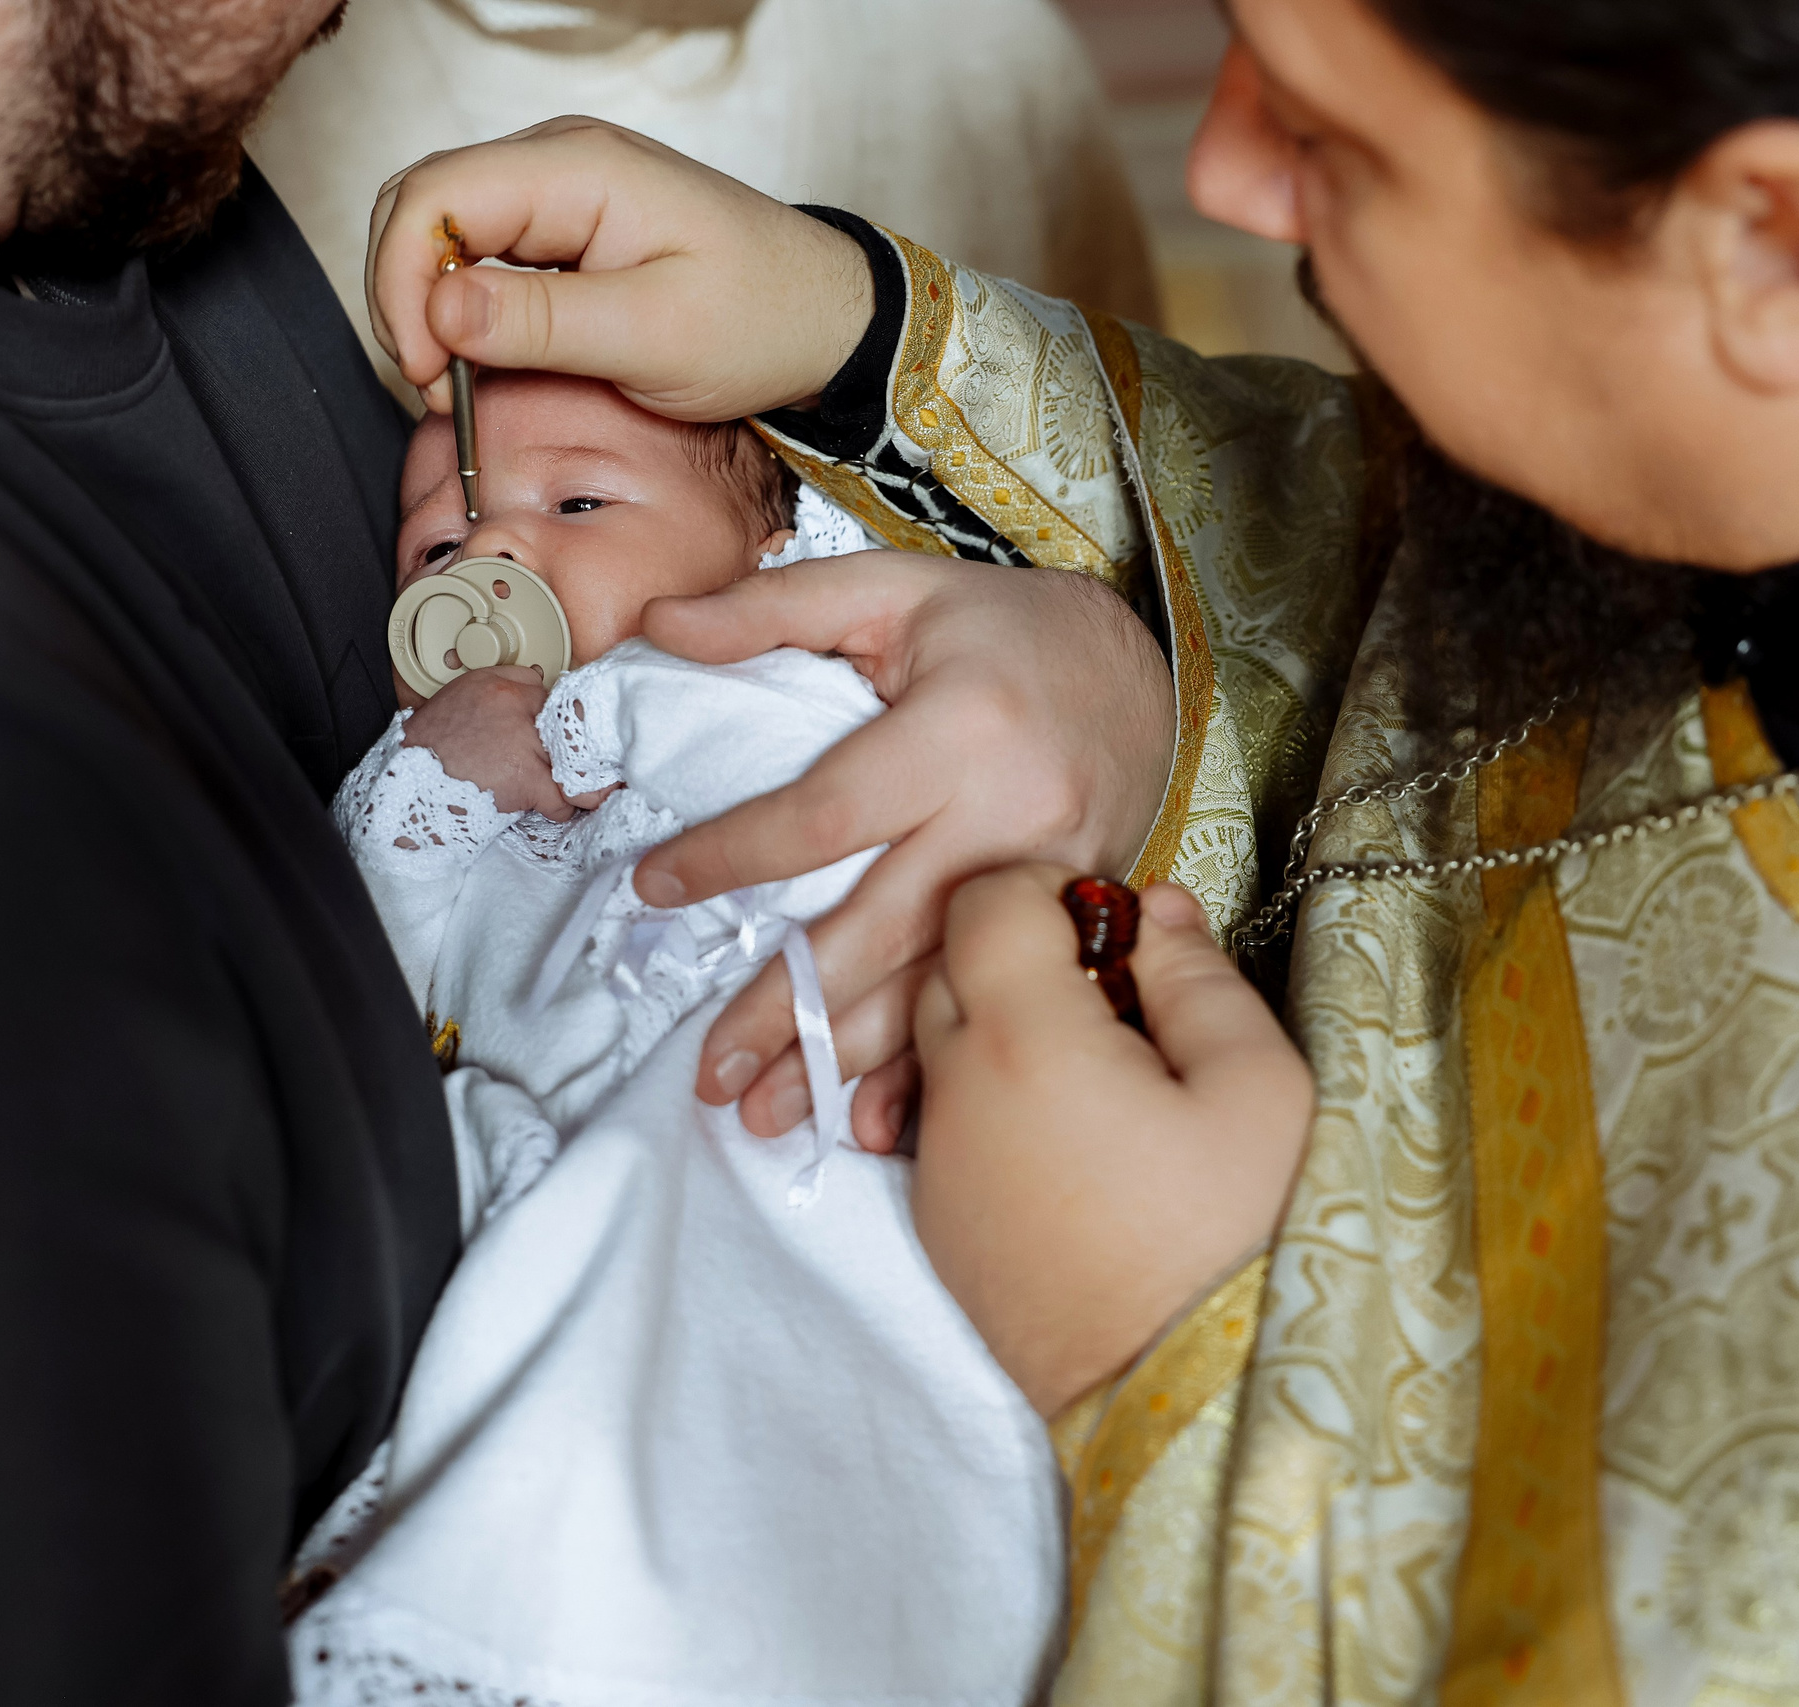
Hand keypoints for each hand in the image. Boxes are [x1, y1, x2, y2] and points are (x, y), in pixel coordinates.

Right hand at [365, 116, 871, 419]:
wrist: (826, 319)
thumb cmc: (763, 321)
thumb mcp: (653, 337)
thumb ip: (541, 321)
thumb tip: (439, 308)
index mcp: (578, 169)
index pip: (431, 197)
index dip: (403, 284)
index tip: (428, 371)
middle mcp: (558, 163)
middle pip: (420, 207)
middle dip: (404, 298)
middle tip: (435, 388)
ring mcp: (558, 192)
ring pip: (442, 232)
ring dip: (429, 308)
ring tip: (456, 383)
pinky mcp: (564, 229)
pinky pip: (481, 255)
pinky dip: (463, 310)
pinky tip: (484, 363)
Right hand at [401, 668, 601, 821]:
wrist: (412, 785)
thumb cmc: (429, 747)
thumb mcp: (457, 696)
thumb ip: (498, 684)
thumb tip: (535, 681)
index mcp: (500, 688)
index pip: (547, 694)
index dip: (551, 719)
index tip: (556, 734)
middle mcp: (517, 710)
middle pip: (566, 726)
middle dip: (568, 746)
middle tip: (569, 761)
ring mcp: (525, 745)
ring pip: (572, 762)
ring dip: (569, 778)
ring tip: (562, 787)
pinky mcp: (527, 780)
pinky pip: (563, 797)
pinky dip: (561, 807)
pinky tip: (548, 806)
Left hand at [634, 554, 1175, 1149]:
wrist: (1146, 669)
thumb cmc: (1003, 630)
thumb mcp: (893, 586)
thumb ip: (774, 606)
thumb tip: (660, 623)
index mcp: (960, 727)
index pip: (827, 812)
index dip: (734, 856)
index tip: (652, 890)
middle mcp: (1012, 814)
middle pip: (880, 928)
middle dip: (788, 1007)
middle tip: (710, 1073)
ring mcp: (1050, 880)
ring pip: (938, 987)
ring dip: (848, 1061)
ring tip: (767, 1117)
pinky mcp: (1073, 922)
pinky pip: (997, 1007)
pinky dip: (935, 1072)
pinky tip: (875, 1124)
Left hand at [911, 870, 1313, 1416]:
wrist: (1189, 1402)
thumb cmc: (1237, 1240)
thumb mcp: (1258, 1086)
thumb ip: (1197, 976)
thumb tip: (1154, 911)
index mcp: (1024, 1039)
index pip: (982, 901)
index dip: (1046, 889)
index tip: (1113, 924)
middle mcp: (955, 1093)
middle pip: (948, 968)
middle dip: (1017, 956)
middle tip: (1117, 996)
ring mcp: (936, 1166)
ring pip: (939, 1049)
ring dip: (1000, 1032)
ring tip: (1101, 1074)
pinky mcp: (939, 1226)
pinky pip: (946, 1124)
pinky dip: (991, 1104)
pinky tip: (1074, 1142)